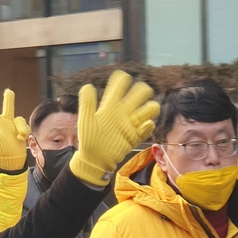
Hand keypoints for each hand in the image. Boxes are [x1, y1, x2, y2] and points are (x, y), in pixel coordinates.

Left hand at [0, 89, 29, 171]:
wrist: (13, 157)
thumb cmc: (2, 149)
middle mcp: (6, 122)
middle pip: (9, 108)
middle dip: (9, 100)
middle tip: (8, 91)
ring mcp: (15, 126)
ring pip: (20, 119)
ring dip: (21, 128)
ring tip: (19, 136)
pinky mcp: (23, 130)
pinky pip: (26, 127)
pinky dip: (24, 133)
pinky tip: (20, 139)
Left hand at [69, 70, 159, 185]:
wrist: (94, 159)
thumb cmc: (88, 139)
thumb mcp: (86, 120)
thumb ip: (87, 104)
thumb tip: (88, 86)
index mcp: (111, 106)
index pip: (119, 87)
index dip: (123, 80)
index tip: (124, 78)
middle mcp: (123, 112)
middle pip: (139, 94)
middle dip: (143, 90)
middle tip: (142, 93)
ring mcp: (131, 124)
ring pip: (148, 110)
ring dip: (151, 108)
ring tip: (146, 111)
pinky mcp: (135, 137)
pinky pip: (147, 129)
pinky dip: (148, 126)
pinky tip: (144, 126)